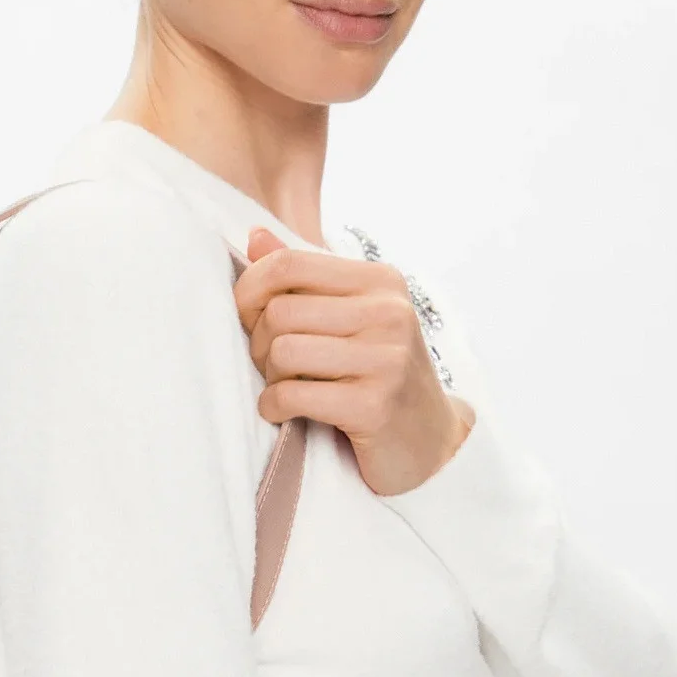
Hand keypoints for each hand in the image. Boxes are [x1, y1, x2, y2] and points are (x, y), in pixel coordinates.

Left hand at [233, 226, 473, 496]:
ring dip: (269, 376)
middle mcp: (390, 313)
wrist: (429, 440)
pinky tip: (282, 411)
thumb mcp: (350, 316)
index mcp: (381, 281)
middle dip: (259, 342)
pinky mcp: (374, 406)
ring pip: (283, 351)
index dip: (250, 289)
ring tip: (283, 386)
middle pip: (280, 311)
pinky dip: (274, 406)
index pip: (289, 263)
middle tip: (270, 364)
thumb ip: (304, 277)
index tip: (248, 317)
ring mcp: (387, 360)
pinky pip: (293, 395)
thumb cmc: (378, 372)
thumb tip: (255, 236)